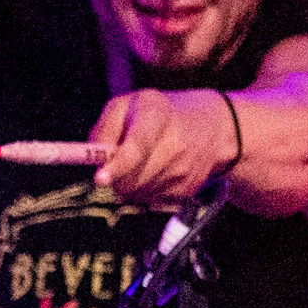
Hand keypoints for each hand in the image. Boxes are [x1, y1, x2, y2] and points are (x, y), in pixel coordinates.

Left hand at [73, 87, 225, 200]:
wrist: (215, 129)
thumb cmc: (159, 114)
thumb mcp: (127, 105)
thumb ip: (104, 128)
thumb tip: (92, 157)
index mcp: (157, 116)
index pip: (137, 147)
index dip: (117, 166)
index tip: (100, 178)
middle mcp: (175, 145)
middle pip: (132, 179)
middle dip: (114, 178)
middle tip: (113, 165)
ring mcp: (183, 171)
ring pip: (137, 194)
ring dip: (127, 186)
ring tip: (138, 165)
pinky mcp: (187, 191)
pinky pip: (150, 202)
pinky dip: (143, 192)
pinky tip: (153, 174)